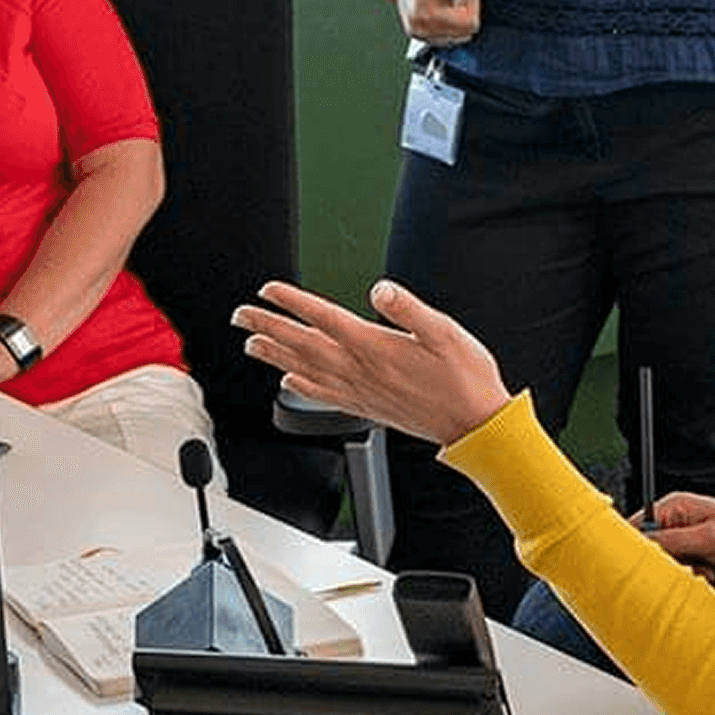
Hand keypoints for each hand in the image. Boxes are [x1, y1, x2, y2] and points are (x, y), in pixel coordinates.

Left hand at [235, 278, 511, 446]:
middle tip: (241, 315)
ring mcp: (361, 391)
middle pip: (304, 343)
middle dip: (269, 326)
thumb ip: (409, 309)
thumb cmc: (465, 378)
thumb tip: (380, 289)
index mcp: (376, 347)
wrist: (473, 425)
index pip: (324, 319)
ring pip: (306, 369)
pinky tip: (288, 380)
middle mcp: (362, 370)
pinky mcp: (366, 407)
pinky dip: (300, 385)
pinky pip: (323, 395)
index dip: (293, 303)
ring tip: (251, 343)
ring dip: (274, 354)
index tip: (268, 290)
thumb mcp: (445, 332)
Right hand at [392, 0, 481, 47]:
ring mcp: (419, 34)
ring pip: (457, 35)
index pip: (468, 25)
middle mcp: (419, 29)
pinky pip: (448, 34)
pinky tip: (445, 4)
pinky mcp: (421, 34)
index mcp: (424, 14)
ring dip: (459, 17)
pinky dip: (452, 21)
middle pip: (464, 33)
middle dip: (466, 13)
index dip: (473, 6)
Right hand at [647, 493, 714, 577]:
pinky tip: (710, 573)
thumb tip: (644, 545)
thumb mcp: (707, 538)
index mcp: (674, 507)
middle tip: (690, 567)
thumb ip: (672, 541)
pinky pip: (683, 570)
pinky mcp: (695, 554)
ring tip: (706, 570)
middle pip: (653, 549)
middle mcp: (676, 522)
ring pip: (668, 564)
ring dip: (685, 573)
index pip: (640, 526)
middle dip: (670, 563)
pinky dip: (694, 577)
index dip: (641, 548)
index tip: (653, 563)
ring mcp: (685, 539)